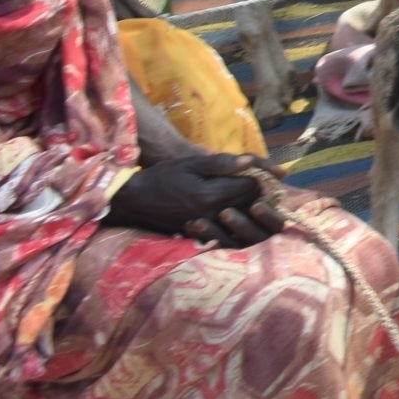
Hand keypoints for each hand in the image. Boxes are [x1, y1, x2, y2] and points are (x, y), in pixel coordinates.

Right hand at [104, 153, 283, 247]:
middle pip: (250, 206)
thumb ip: (221, 163)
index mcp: (211, 195)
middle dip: (258, 194)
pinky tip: (237, 214)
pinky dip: (236, 225)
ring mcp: (206, 229)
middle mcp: (211, 216)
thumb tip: (249, 161)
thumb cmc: (164, 176)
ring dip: (250, 211)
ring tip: (253, 199)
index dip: (259, 177)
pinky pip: (227, 234)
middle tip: (261, 184)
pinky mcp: (200, 237)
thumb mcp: (192, 163)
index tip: (259, 171)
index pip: (251, 188)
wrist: (136, 200)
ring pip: (241, 222)